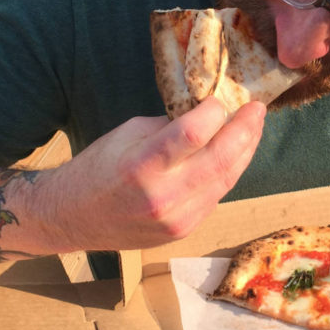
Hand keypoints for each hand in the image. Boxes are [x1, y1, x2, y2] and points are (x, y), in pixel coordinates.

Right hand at [30, 97, 265, 251]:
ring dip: (245, 151)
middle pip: (220, 159)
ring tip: (254, 128)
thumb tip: (206, 115)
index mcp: (142, 165)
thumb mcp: (127, 133)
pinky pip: (216, 196)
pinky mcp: (184, 230)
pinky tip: (235, 154)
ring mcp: (176, 219)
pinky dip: (228, 172)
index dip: (215, 112)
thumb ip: (169, 126)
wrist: (73, 218)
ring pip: (226, 180)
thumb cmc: (97, 168)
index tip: (221, 98)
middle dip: (244, 130)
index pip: (193, 134)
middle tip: (257, 109)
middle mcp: (163, 196)